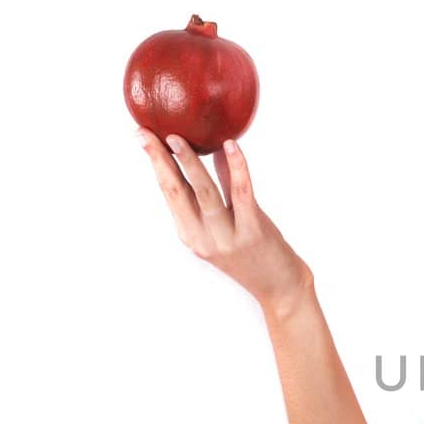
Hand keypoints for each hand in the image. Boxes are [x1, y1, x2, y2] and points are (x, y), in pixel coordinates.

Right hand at [137, 127, 313, 314]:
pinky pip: (241, 193)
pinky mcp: (252, 231)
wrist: (280, 289)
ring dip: (189, 162)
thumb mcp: (226, 226)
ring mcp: (227, 236)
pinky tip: (230, 146)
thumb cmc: (254, 255)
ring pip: (203, 192)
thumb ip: (218, 191)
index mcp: (191, 234)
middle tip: (148, 134)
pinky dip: (236, 167)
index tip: (143, 137)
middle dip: (160, 160)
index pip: (168, 193)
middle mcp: (203, 237)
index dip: (155, 163)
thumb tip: (215, 150)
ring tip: (177, 137)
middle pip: (176, 192)